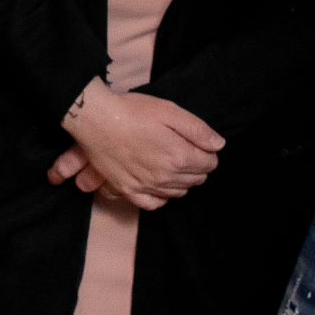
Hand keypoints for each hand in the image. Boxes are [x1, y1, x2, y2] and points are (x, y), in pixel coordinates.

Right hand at [57, 82, 223, 209]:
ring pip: (178, 192)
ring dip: (182, 180)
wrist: (95, 119)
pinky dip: (161, 197)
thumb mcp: (169, 111)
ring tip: (172, 163)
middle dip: (197, 166)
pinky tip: (160, 185)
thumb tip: (218, 145)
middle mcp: (165, 177)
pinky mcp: (128, 190)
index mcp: (179, 156)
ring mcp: (146, 186)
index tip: (198, 143)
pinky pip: (153, 204)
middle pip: (196, 179)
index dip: (208, 152)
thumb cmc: (132, 111)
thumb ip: (198, 129)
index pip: (210, 163)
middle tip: (185, 150)